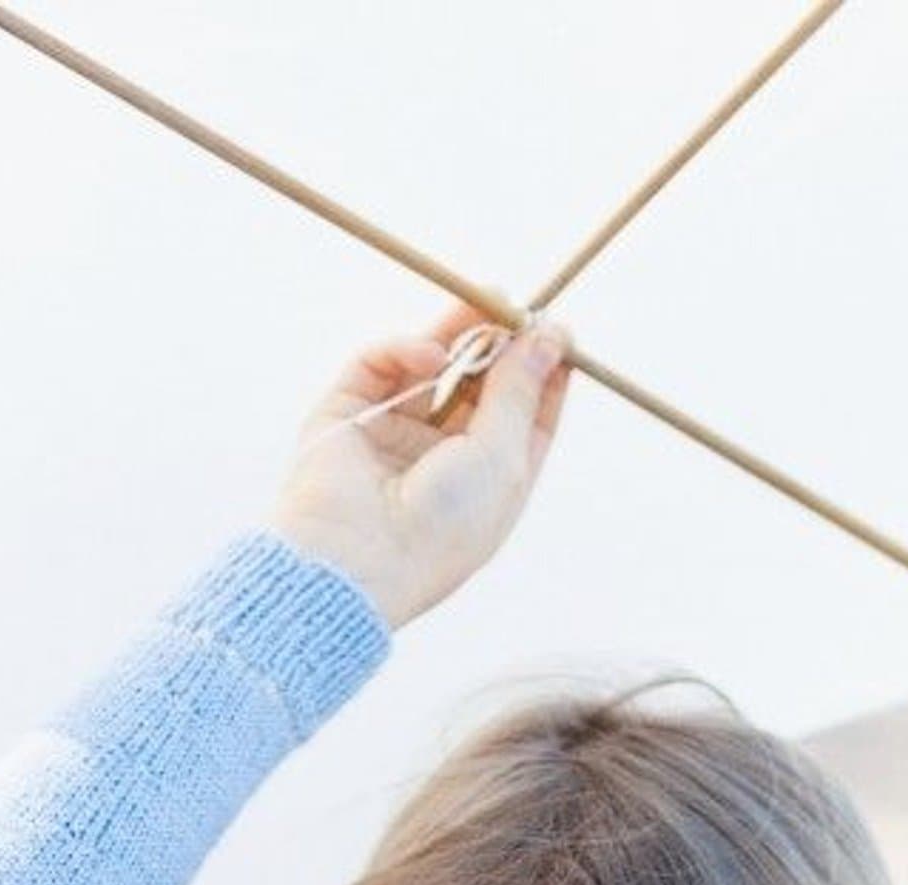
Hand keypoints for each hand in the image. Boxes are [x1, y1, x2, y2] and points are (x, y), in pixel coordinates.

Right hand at [266, 297, 574, 632]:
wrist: (353, 563)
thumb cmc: (439, 529)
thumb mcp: (502, 458)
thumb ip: (521, 391)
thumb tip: (551, 334)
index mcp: (488, 487)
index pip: (523, 419)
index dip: (542, 373)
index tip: (558, 331)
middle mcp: (441, 463)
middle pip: (479, 386)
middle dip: (498, 343)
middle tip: (514, 303)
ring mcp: (393, 439)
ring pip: (429, 368)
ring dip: (457, 331)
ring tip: (483, 298)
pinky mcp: (348, 417)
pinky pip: (380, 367)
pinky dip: (404, 350)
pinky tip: (429, 354)